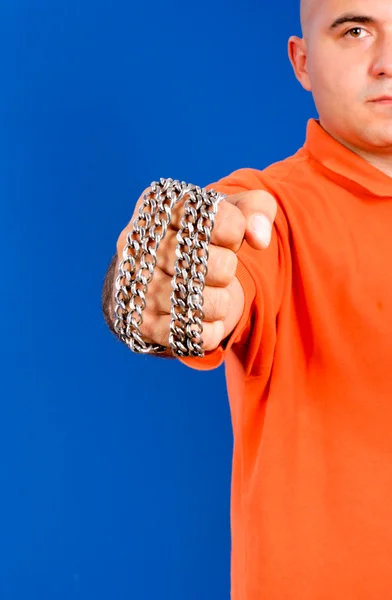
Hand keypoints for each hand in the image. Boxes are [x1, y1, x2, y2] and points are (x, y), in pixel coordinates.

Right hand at [116, 188, 277, 352]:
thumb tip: (259, 238)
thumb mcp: (230, 212)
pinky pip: (193, 334)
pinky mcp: (141, 323)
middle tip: (219, 268)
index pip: (209, 215)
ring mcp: (136, 284)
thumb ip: (256, 208)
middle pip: (208, 261)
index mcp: (157, 206)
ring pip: (201, 302)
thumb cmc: (204, 238)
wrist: (164, 276)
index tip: (228, 237)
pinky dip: (211, 330)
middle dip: (227, 268)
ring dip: (221, 301)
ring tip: (210, 291)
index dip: (234, 231)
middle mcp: (138, 243)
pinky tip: (205, 316)